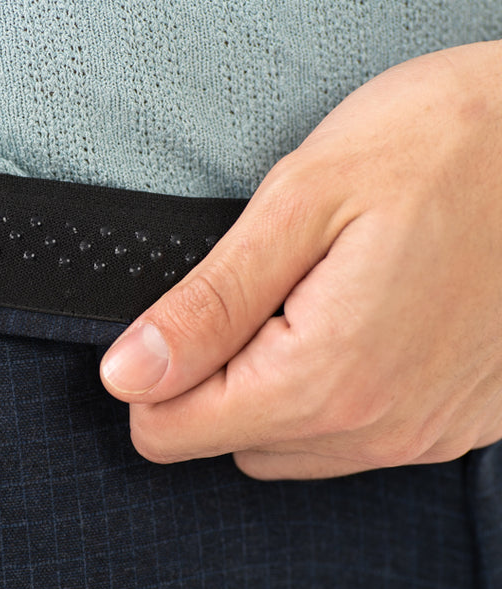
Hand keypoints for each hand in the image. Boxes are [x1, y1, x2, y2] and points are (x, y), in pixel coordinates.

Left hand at [99, 39, 501, 479]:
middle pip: (231, 441)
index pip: (171, 435)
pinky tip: (374, 315)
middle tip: (269, 283)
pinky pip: (364, 436)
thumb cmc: (445, 142)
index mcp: (325, 378)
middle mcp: (380, 427)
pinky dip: (345, 390)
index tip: (189, 311)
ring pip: (295, 446)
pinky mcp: (463, 423)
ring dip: (282, 386)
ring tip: (323, 291)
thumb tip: (126, 374)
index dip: (154, 373)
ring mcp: (428, 433)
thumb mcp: (301, 201)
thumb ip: (207, 303)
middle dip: (221, 376)